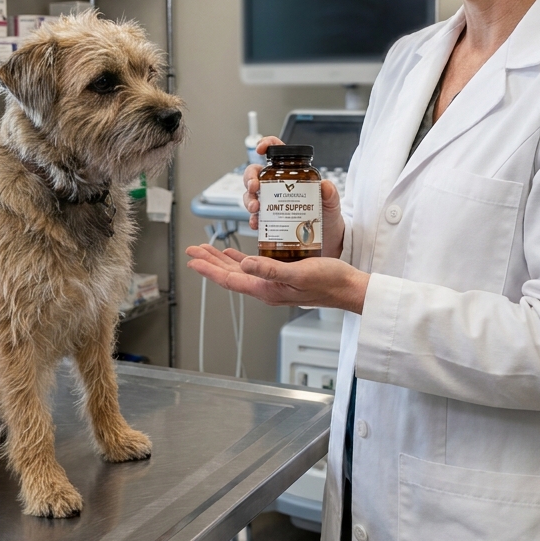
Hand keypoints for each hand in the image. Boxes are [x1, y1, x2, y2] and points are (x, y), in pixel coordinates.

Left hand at [185, 244, 368, 313]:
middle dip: (209, 262)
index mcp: (267, 290)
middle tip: (192, 251)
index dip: (209, 269)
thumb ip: (271, 270)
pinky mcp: (282, 277)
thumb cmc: (329, 282)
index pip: (230, 279)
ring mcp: (273, 284)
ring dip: (221, 260)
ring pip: (239, 271)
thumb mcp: (299, 273)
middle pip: (230, 275)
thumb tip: (244, 264)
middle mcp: (266, 289)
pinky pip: (254, 268)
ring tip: (206, 250)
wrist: (348, 289)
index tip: (193, 259)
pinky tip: (235, 254)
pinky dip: (240, 259)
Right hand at [244, 137, 344, 258]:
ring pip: (250, 195)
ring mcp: (271, 204)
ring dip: (248, 199)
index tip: (260, 149)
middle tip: (255, 188)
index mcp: (292, 175)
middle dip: (249, 179)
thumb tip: (326, 185)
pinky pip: (255, 218)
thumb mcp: (332, 204)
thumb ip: (331, 194)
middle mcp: (278, 187)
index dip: (266, 145)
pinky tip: (256, 224)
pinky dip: (253, 220)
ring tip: (255, 208)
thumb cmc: (329, 218)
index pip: (276, 152)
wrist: (329, 242)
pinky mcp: (269, 221)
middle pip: (255, 174)